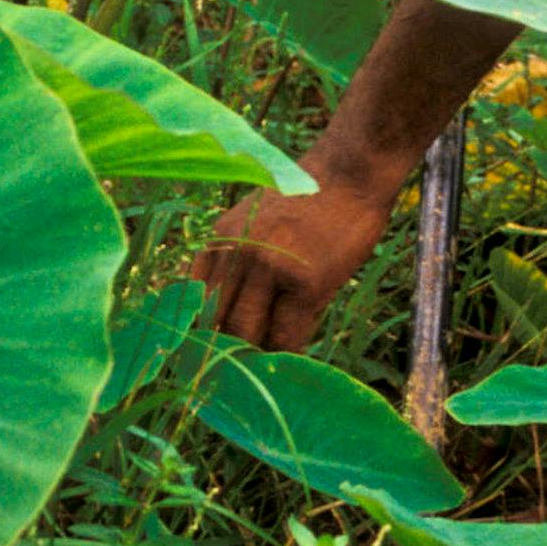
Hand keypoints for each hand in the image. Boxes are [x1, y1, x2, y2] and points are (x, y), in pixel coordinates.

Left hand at [193, 167, 396, 350]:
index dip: (199, 336)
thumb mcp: (255, 220)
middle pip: (216, 323)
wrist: (352, 171)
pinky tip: (292, 360)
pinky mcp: (306, 282)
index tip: (205, 362)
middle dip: (225, 352)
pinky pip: (286, 337)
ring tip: (266, 369)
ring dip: (255, 356)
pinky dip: (287, 355)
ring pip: (246, 334)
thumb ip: (235, 259)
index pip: (194, 303)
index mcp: (220, 238)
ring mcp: (270, 267)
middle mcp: (237, 252)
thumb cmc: (309, 198)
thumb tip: (224, 319)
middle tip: (237, 374)